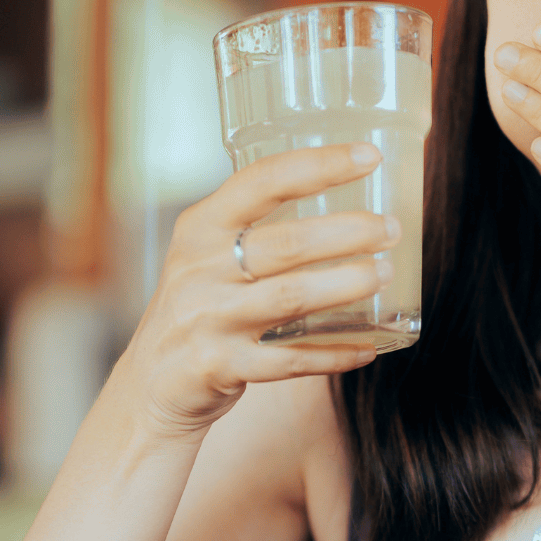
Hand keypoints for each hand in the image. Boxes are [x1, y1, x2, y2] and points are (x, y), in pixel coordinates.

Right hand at [123, 143, 399, 440]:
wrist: (151, 383)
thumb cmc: (198, 308)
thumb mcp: (206, 257)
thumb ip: (255, 231)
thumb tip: (345, 208)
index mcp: (200, 228)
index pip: (262, 181)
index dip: (318, 166)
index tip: (366, 156)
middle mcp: (199, 269)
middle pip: (286, 243)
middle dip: (348, 232)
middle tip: (390, 229)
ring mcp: (207, 320)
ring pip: (291, 298)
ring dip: (345, 284)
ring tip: (383, 274)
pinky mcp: (218, 367)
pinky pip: (289, 361)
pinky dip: (332, 354)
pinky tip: (367, 347)